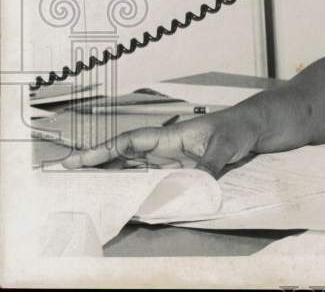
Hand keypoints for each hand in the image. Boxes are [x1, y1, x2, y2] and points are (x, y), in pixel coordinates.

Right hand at [60, 107, 260, 177]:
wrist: (258, 126)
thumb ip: (209, 165)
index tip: (78, 160)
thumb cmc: (240, 128)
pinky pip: (154, 179)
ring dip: (112, 177)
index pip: (130, 141)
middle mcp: (166, 148)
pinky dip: (137, 187)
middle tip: (66, 175)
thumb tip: (195, 186)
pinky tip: (124, 199)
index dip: (104, 150)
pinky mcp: (183, 170)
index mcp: (171, 136)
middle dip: (96, 164)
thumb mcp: (225, 145)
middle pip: (124, 156)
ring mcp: (172, 160)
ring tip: (85, 190)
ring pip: (135, 168)